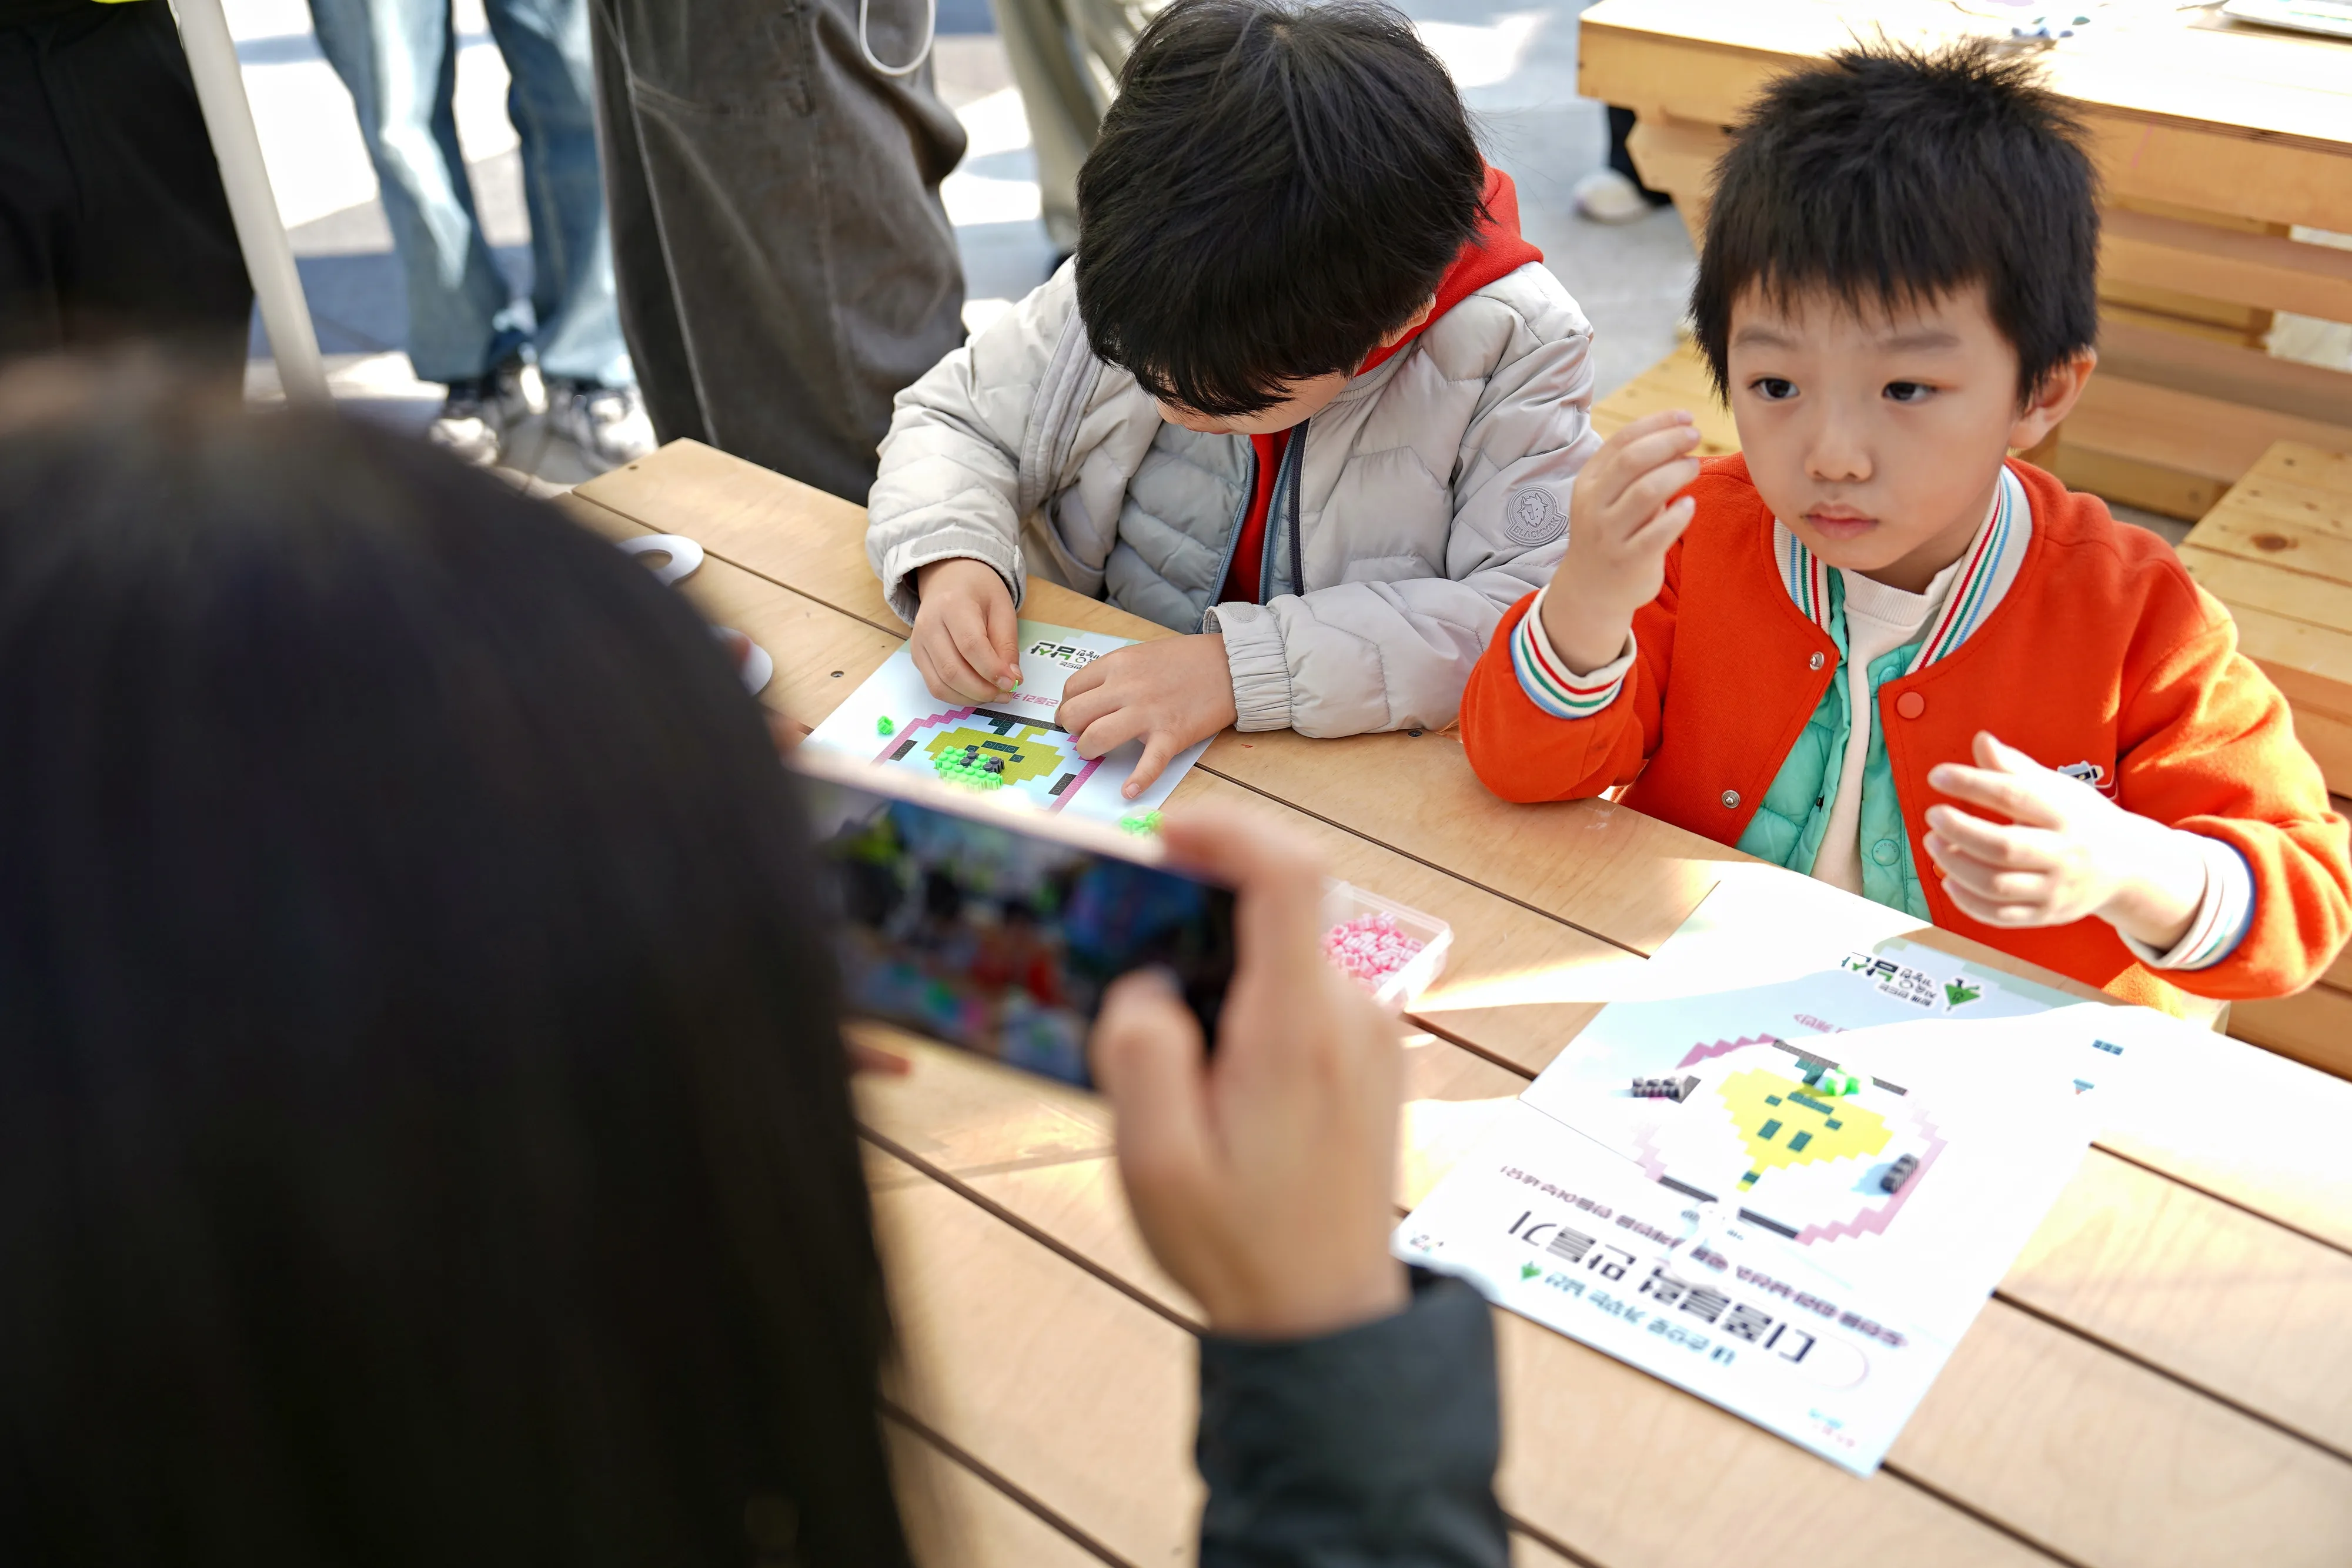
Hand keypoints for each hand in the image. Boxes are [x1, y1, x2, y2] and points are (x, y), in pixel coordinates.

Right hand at [911, 558, 1020, 702]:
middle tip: (1006, 694)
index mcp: (953, 604)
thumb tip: (1012, 680)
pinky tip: (976, 692)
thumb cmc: (979, 593)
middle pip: (952, 670)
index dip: (992, 670)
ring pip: (940, 684)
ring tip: (994, 695)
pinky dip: (957, 696)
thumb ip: (1007, 644)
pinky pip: (934, 686)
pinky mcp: (916, 657)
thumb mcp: (1003, 609)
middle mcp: (929, 624)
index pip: (971, 645)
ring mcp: (918, 642)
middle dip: (983, 690)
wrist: (949, 580)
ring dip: (970, 698)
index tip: (1013, 683)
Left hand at [1056, 634, 1236, 798]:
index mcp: (1118, 664)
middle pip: (1075, 715)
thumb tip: (1091, 700)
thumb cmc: (1187, 659)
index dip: (1068, 706)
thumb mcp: (1141, 654)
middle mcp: (1126, 688)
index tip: (1076, 716)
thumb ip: (1116, 675)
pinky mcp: (1171, 735)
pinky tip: (1129, 791)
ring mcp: (1147, 713)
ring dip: (1089, 751)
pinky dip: (1137, 782)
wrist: (1229, 665)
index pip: (1072, 690)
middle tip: (1083, 734)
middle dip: (1073, 730)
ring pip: (1096, 738)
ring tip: (1097, 753)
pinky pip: (1148, 765)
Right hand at [1090, 808, 1407, 1339]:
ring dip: (1225, 972)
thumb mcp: (1155, 1159)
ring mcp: (1370, 1034)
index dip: (1227, 830)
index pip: (1288, 875)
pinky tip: (1219, 1080)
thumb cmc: (1238, 1242)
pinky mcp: (1370, 1056)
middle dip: (1203, 914)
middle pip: (1281, 907)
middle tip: (1136, 967)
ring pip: (1287, 953)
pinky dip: (1253, 1004)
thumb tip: (1146, 983)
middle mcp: (1351, 1015)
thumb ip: (1140, 1052)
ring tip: (1179, 1061)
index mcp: (1298, 1028)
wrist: (1324, 1315)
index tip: (1166, 833)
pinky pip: (1304, 993)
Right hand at [1540, 409, 1700, 672]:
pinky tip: (1689, 505)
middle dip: (1669, 442)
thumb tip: (1678, 433)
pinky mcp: (1628, 561)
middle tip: (1695, 437)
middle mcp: (1593, 505)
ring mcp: (1609, 534)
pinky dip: (1679, 514)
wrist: (1592, 588)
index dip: (1657, 423)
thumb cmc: (1611, 532)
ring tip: (1694, 468)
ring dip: (1678, 472)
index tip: (1686, 417)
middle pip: (1634, 460)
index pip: (1622, 440)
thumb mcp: (1608, 496)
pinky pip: (1658, 533)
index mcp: (1588, 482)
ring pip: (1647, 491)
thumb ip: (1634, 468)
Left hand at [1923, 731, 2204, 950]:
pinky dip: (1966, 900)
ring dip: (1955, 865)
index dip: (1972, 784)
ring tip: (1933, 843)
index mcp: (2066, 813)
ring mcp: (2055, 889)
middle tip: (1933, 815)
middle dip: (1959, 830)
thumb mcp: (2057, 788)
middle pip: (2002, 847)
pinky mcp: (2046, 915)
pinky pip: (1999, 915)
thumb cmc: (2080, 818)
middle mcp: (2064, 853)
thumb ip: (2015, 767)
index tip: (1937, 776)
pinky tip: (1948, 879)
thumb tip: (1980, 740)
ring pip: (1996, 885)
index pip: (2014, 796)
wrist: (2129, 866)